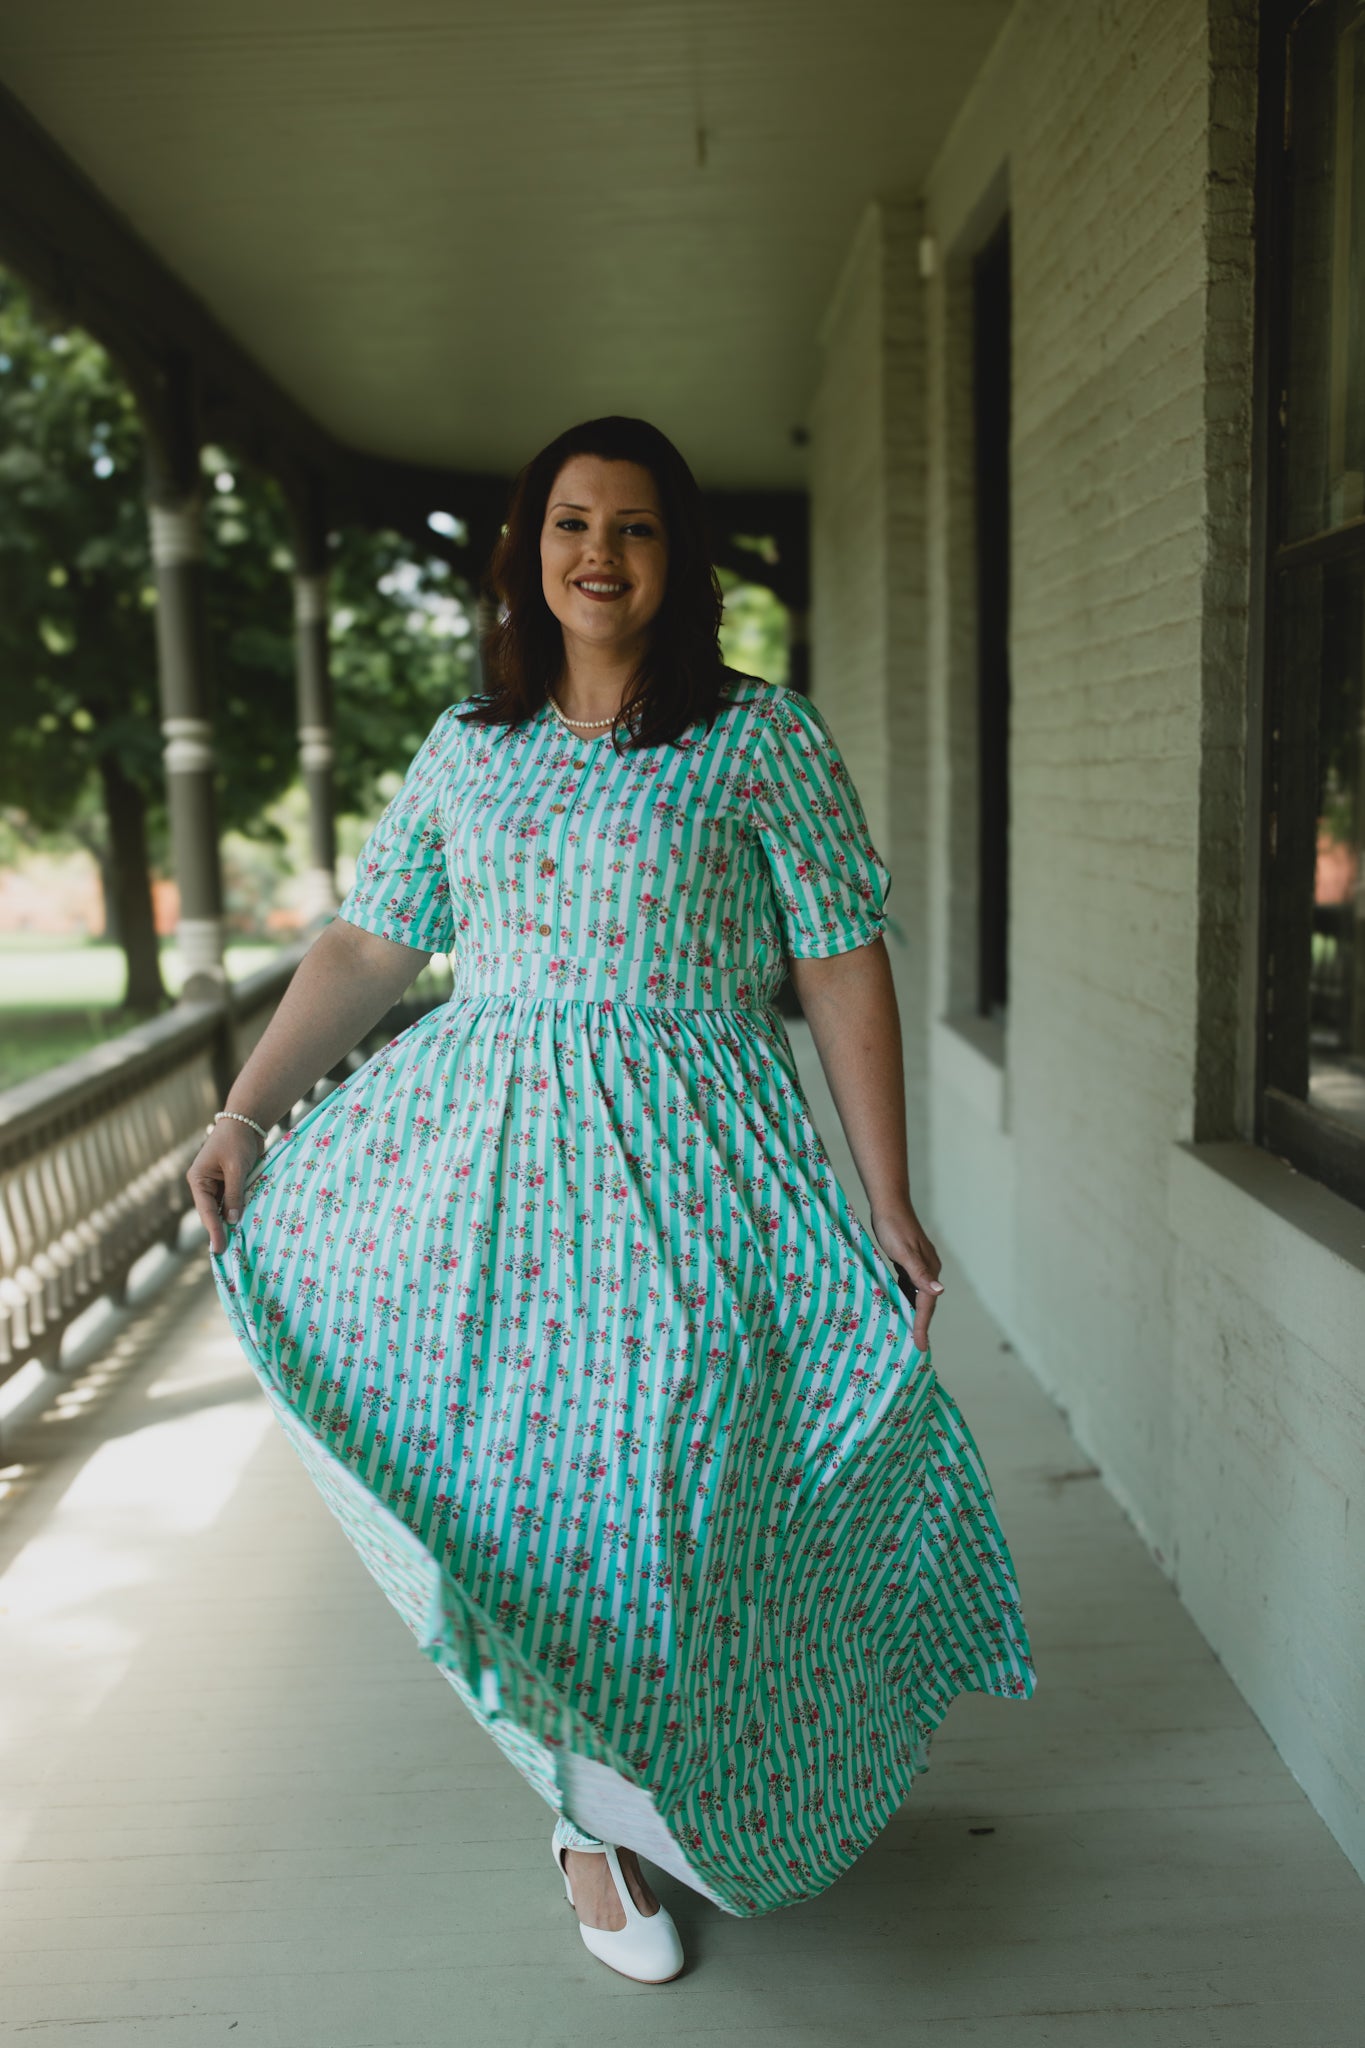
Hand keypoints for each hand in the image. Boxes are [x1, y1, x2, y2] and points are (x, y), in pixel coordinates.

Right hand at [186, 1120, 264, 1255]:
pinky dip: (237, 1210)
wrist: (246, 1122)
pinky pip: (231, 1201)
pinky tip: (246, 1223)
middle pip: (212, 1213)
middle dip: (221, 1230)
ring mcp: (216, 1184)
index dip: (214, 1231)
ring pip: (222, 1209)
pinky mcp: (228, 1182)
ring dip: (230, 1222)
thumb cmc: (237, 1141)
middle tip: (229, 1252)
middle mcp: (204, 1184)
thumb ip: (234, 1193)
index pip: (206, 1211)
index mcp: (198, 1179)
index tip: (219, 1249)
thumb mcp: (236, 1167)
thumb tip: (232, 1220)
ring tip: (238, 1243)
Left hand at [869, 1203, 944, 1352]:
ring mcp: (919, 1265)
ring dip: (915, 1313)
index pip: (926, 1304)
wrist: (889, 1204)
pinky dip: (907, 1300)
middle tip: (917, 1346)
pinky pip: (910, 1287)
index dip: (922, 1325)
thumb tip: (940, 1291)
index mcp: (929, 1268)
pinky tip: (901, 1307)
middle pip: (925, 1302)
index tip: (919, 1345)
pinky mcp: (909, 1261)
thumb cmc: (893, 1226)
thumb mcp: (903, 1251)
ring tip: (910, 1332)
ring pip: (918, 1295)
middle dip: (921, 1324)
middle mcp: (929, 1268)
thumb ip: (919, 1272)